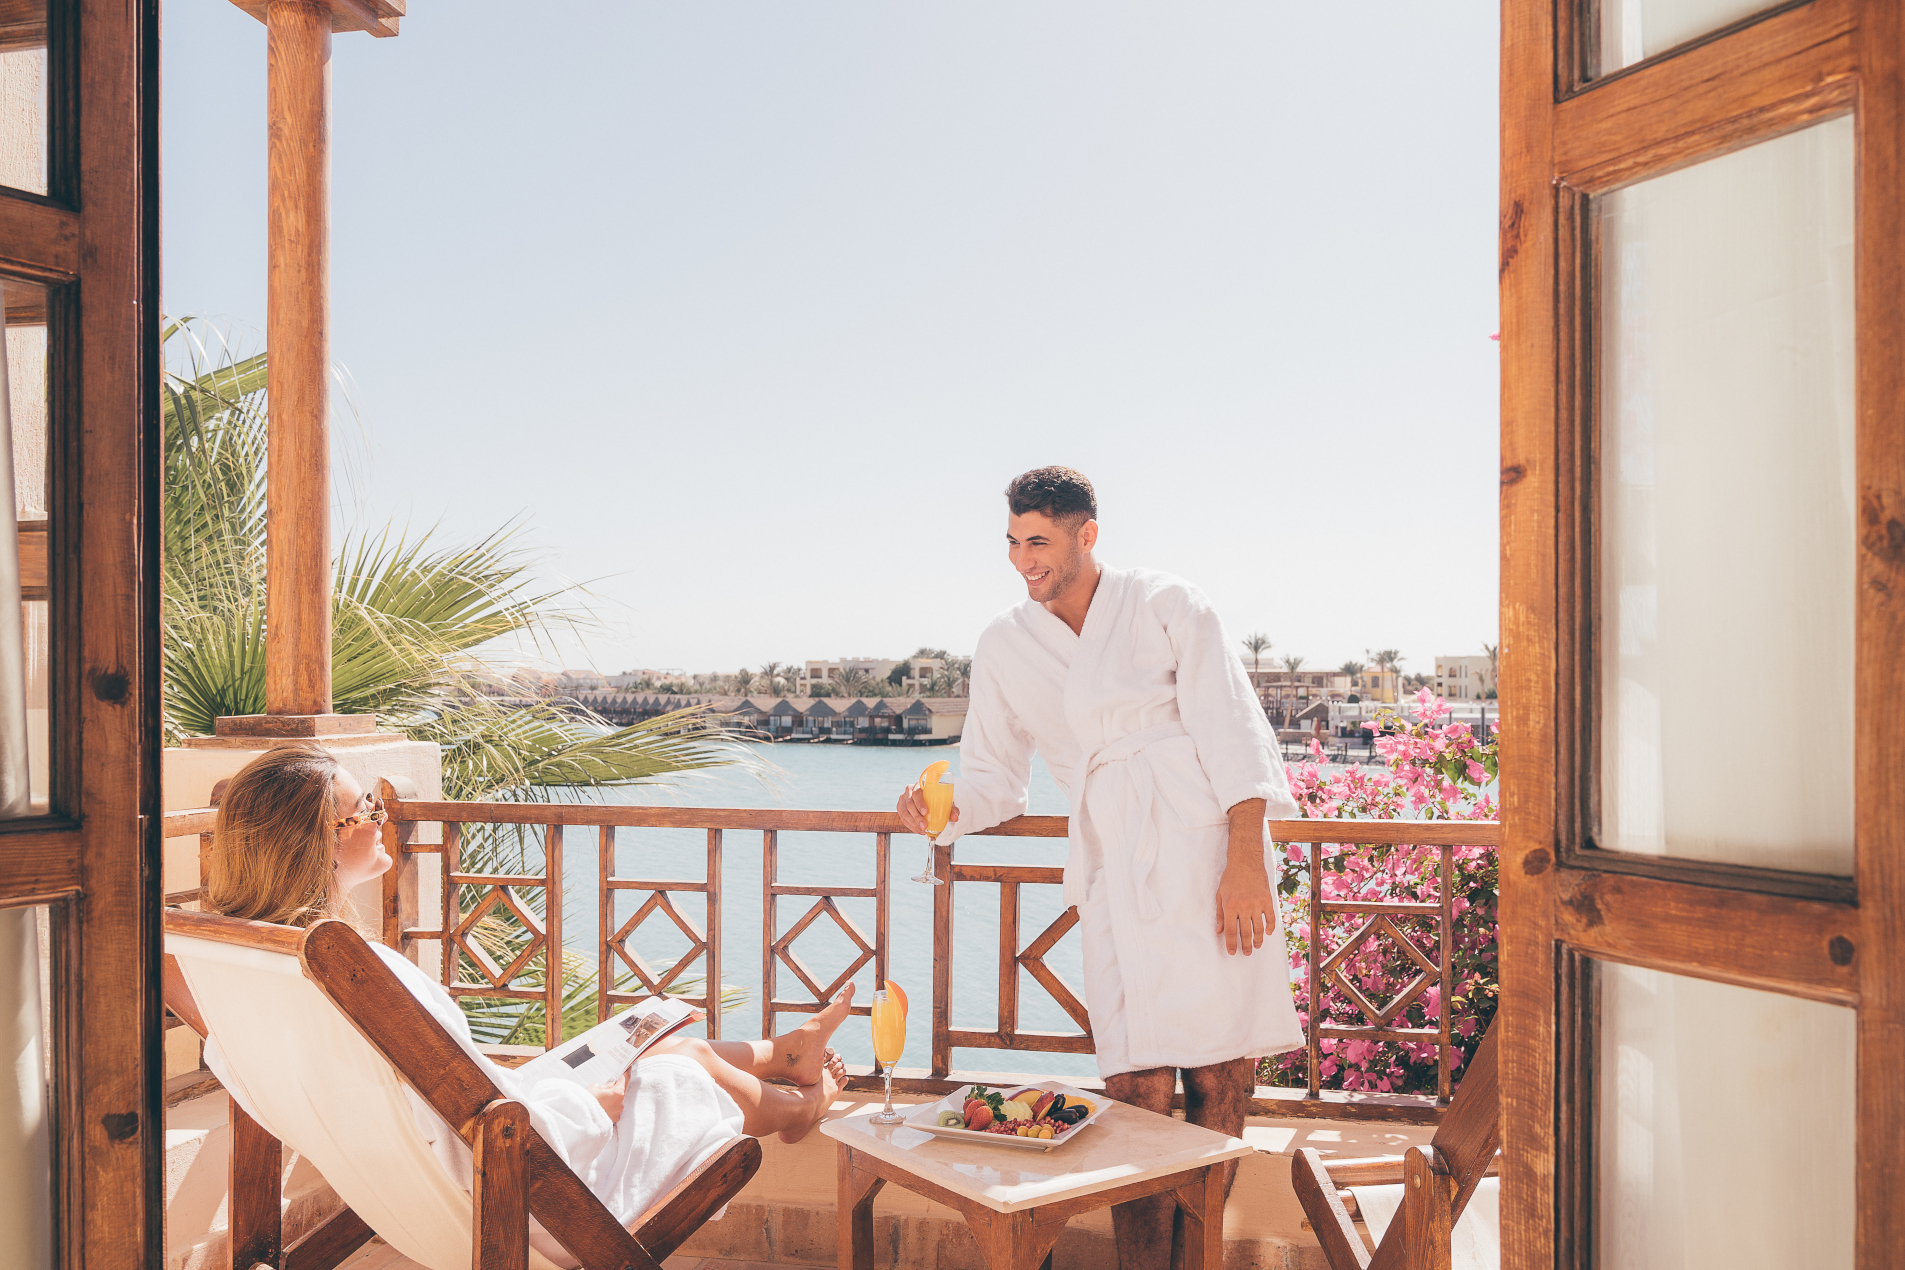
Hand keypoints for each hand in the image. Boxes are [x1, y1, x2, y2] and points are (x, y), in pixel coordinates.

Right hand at [589, 1066, 630, 1121]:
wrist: (581, 1120)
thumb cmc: (587, 1102)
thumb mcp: (595, 1087)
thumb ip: (606, 1085)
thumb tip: (611, 1084)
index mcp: (618, 1093)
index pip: (626, 1079)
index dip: (627, 1071)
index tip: (628, 1066)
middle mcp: (621, 1103)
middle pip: (621, 1091)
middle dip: (616, 1086)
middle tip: (610, 1081)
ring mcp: (617, 1113)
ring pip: (617, 1101)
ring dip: (612, 1098)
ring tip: (601, 1096)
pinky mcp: (613, 1120)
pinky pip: (613, 1110)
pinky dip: (609, 1106)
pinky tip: (601, 1105)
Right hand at [895, 783, 958, 837]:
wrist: (931, 799)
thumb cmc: (938, 799)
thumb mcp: (946, 802)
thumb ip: (951, 809)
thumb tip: (955, 818)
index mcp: (919, 785)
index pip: (916, 793)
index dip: (920, 803)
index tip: (926, 812)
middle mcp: (909, 791)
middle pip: (909, 804)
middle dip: (916, 817)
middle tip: (925, 826)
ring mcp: (903, 799)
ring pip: (904, 812)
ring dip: (913, 823)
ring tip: (922, 831)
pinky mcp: (900, 808)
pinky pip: (903, 818)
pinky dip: (911, 826)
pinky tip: (918, 830)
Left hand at [1216, 797, 1273, 955]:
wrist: (1246, 861)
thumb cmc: (1230, 878)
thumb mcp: (1220, 895)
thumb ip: (1220, 914)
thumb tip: (1219, 931)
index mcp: (1230, 907)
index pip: (1231, 931)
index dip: (1231, 944)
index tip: (1232, 952)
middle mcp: (1244, 907)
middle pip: (1246, 933)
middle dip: (1246, 946)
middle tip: (1246, 953)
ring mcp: (1257, 904)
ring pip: (1259, 929)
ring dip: (1258, 940)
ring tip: (1256, 946)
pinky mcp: (1267, 900)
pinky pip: (1270, 918)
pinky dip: (1270, 927)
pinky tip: (1268, 933)